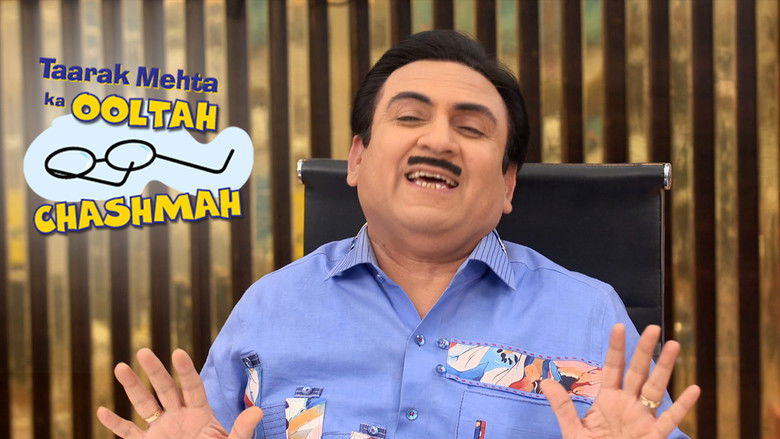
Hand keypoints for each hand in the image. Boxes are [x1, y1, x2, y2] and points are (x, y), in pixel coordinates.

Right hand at [97, 348, 262, 437]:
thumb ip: (241, 429)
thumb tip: (258, 411)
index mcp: (200, 413)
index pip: (192, 387)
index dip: (185, 371)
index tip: (177, 353)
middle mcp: (178, 416)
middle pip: (165, 389)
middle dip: (155, 371)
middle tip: (143, 351)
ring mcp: (161, 430)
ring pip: (144, 404)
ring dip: (132, 387)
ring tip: (120, 367)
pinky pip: (129, 433)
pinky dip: (115, 425)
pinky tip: (102, 411)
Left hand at [541, 324, 699, 438]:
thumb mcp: (573, 431)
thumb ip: (563, 408)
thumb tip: (548, 382)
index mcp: (608, 400)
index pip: (613, 368)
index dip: (616, 348)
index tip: (618, 326)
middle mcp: (628, 405)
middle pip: (639, 372)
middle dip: (645, 351)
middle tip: (654, 328)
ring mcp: (643, 420)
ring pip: (657, 390)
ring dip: (665, 369)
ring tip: (674, 345)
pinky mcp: (654, 436)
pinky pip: (670, 420)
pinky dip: (683, 406)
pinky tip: (694, 390)